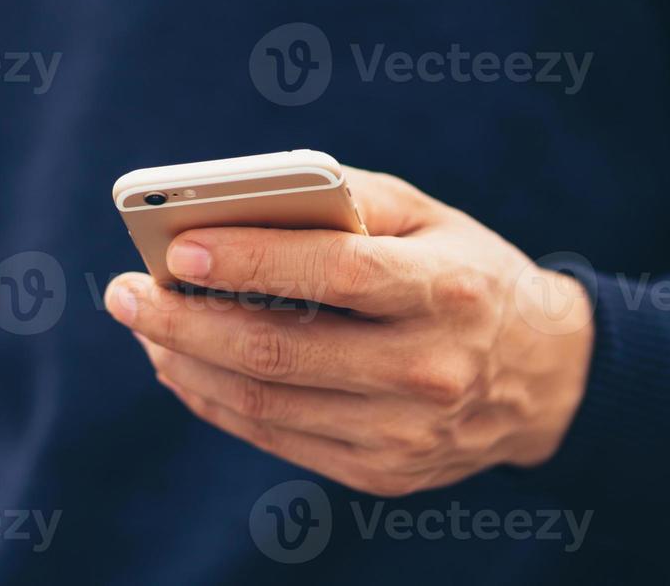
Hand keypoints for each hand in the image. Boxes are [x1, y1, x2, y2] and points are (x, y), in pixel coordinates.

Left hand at [104, 167, 594, 496]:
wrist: (546, 376)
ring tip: (143, 325)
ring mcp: (406, 435)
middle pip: (280, 351)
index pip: (335, 275)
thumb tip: (237, 200)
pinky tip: (183, 367)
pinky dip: (216, 402)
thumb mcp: (427, 214)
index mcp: (445, 290)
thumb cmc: (465, 271)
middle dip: (183, 321)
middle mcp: (429, 370)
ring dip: (186, 363)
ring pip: (265, 404)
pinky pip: (276, 439)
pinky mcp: (384, 473)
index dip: (251, 263)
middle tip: (122, 291)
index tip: (176, 248)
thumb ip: (342, 197)